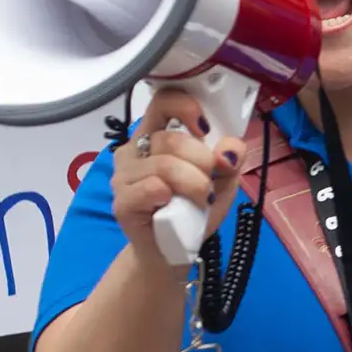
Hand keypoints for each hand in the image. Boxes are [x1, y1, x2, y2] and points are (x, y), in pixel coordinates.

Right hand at [111, 86, 241, 267]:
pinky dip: (173, 198)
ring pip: (165, 164)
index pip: (162, 101)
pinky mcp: (122, 200)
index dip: (185, 107)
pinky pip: (151, 187)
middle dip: (202, 162)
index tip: (205, 128)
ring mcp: (124, 174)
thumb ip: (230, 159)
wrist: (174, 250)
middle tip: (209, 184)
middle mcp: (135, 149)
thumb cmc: (195, 210)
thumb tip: (230, 148)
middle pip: (171, 138)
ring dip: (194, 185)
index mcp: (156, 135)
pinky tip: (174, 209)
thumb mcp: (224, 182)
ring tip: (199, 201)